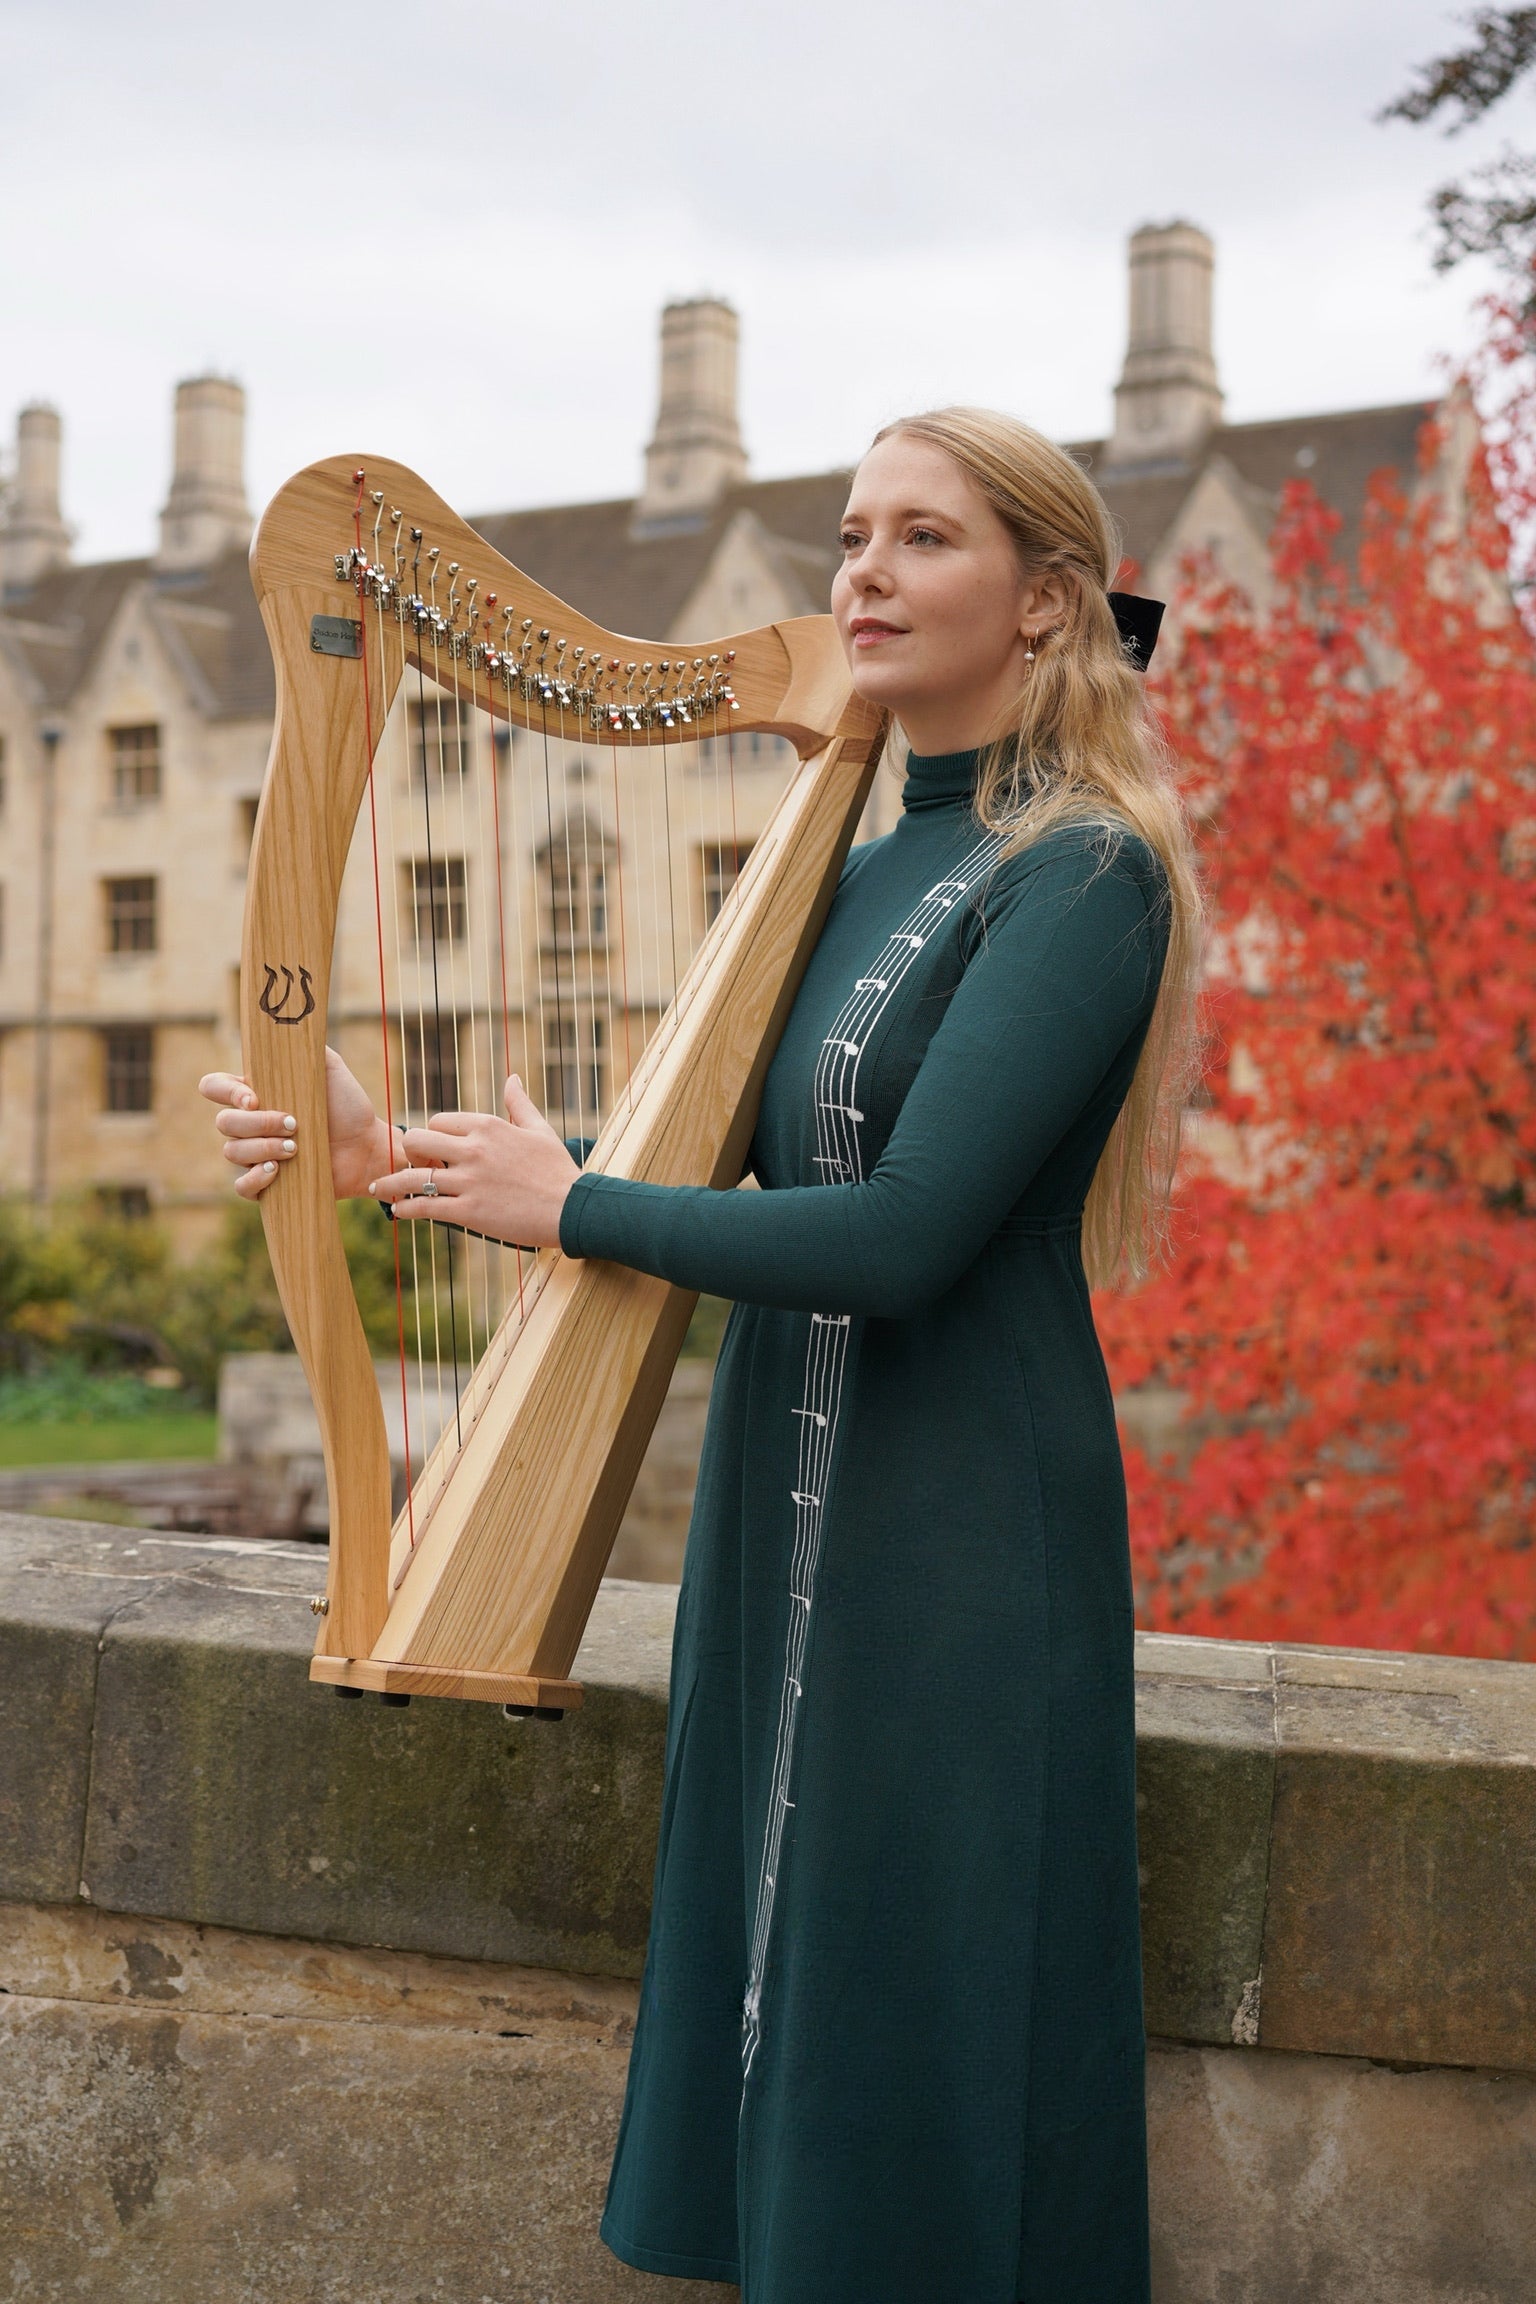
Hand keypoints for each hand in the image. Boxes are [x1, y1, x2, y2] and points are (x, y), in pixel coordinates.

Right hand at [199, 1047, 392, 1200]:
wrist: (367, 1146)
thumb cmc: (348, 1107)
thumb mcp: (329, 1068)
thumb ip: (306, 1047)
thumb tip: (284, 1028)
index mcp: (256, 1094)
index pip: (215, 1087)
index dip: (224, 1092)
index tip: (253, 1098)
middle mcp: (250, 1124)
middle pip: (224, 1122)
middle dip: (257, 1124)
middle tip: (293, 1124)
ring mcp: (256, 1154)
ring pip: (231, 1152)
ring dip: (262, 1149)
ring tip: (294, 1148)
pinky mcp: (267, 1183)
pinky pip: (241, 1187)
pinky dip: (254, 1179)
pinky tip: (275, 1172)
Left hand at [369, 1075, 580, 1248]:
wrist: (573, 1209)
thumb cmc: (558, 1170)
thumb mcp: (539, 1130)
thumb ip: (519, 1103)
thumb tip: (512, 1077)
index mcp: (488, 1126)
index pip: (439, 1121)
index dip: (432, 1136)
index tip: (432, 1150)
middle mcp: (474, 1149)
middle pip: (417, 1139)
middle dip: (408, 1153)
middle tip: (409, 1166)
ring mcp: (469, 1181)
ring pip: (413, 1176)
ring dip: (390, 1183)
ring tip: (377, 1190)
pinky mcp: (469, 1211)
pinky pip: (425, 1207)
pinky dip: (406, 1209)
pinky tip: (398, 1212)